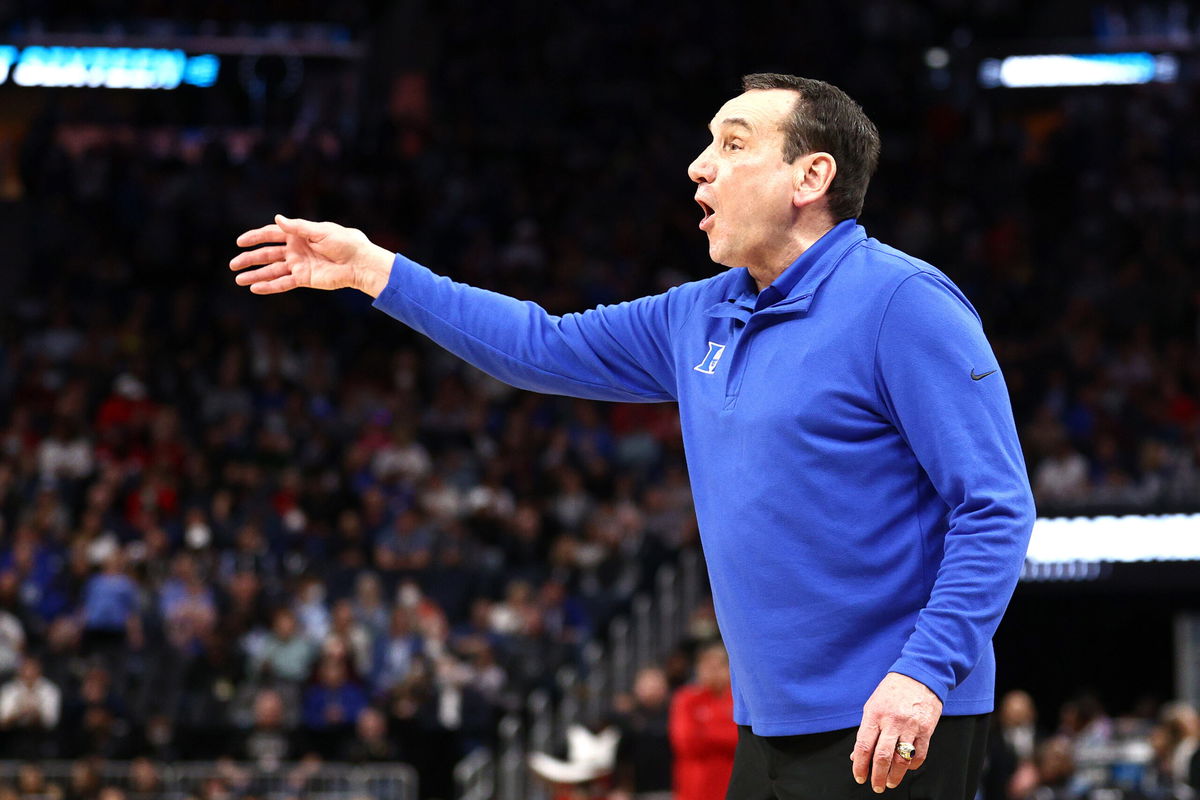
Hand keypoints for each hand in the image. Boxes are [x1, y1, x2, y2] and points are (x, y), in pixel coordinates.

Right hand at [229, 215, 394, 296]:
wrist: (360, 262)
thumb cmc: (345, 242)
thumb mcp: (321, 231)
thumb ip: (298, 227)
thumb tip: (277, 218)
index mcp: (298, 234)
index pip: (271, 234)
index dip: (255, 238)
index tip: (240, 242)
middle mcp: (296, 249)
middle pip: (267, 254)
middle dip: (250, 259)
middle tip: (233, 264)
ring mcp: (299, 265)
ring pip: (272, 270)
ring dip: (255, 275)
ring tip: (238, 279)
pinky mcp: (304, 278)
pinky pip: (283, 283)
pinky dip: (270, 286)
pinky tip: (255, 288)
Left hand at [851, 672, 941, 792]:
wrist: (919, 676)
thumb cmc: (892, 690)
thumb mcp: (872, 705)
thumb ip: (866, 731)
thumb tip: (857, 755)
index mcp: (874, 714)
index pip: (864, 745)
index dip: (860, 765)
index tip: (859, 776)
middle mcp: (892, 722)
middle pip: (882, 756)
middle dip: (878, 776)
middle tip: (876, 786)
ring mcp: (910, 726)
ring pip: (902, 759)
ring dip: (895, 775)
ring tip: (890, 782)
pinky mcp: (926, 730)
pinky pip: (920, 754)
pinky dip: (913, 765)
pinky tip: (907, 768)